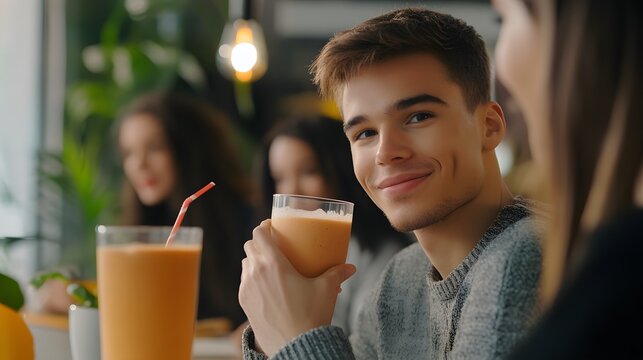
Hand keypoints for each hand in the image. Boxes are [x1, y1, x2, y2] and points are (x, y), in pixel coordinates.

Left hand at [239, 220, 355, 355]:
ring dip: (255, 260)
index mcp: (273, 263)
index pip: (259, 233)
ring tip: (270, 265)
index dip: (264, 226)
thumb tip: (350, 268)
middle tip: (274, 245)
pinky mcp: (244, 303)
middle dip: (260, 242)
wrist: (295, 347)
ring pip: (245, 264)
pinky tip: (266, 285)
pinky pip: (244, 282)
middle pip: (250, 246)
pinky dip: (252, 278)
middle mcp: (255, 273)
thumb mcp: (327, 290)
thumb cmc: (310, 316)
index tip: (272, 226)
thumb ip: (337, 274)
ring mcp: (247, 288)